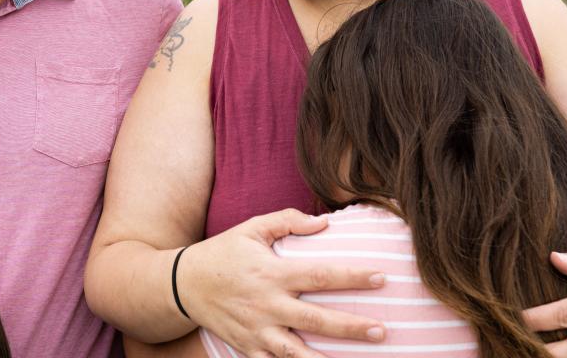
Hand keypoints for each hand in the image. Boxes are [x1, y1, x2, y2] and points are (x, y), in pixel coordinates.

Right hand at [177, 209, 385, 357]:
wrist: (183, 284)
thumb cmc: (223, 252)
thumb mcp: (251, 228)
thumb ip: (287, 221)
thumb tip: (324, 222)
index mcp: (271, 273)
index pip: (319, 276)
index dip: (352, 277)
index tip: (381, 278)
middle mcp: (267, 305)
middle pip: (316, 321)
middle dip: (351, 327)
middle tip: (383, 331)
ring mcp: (257, 332)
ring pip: (298, 354)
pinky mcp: (248, 349)